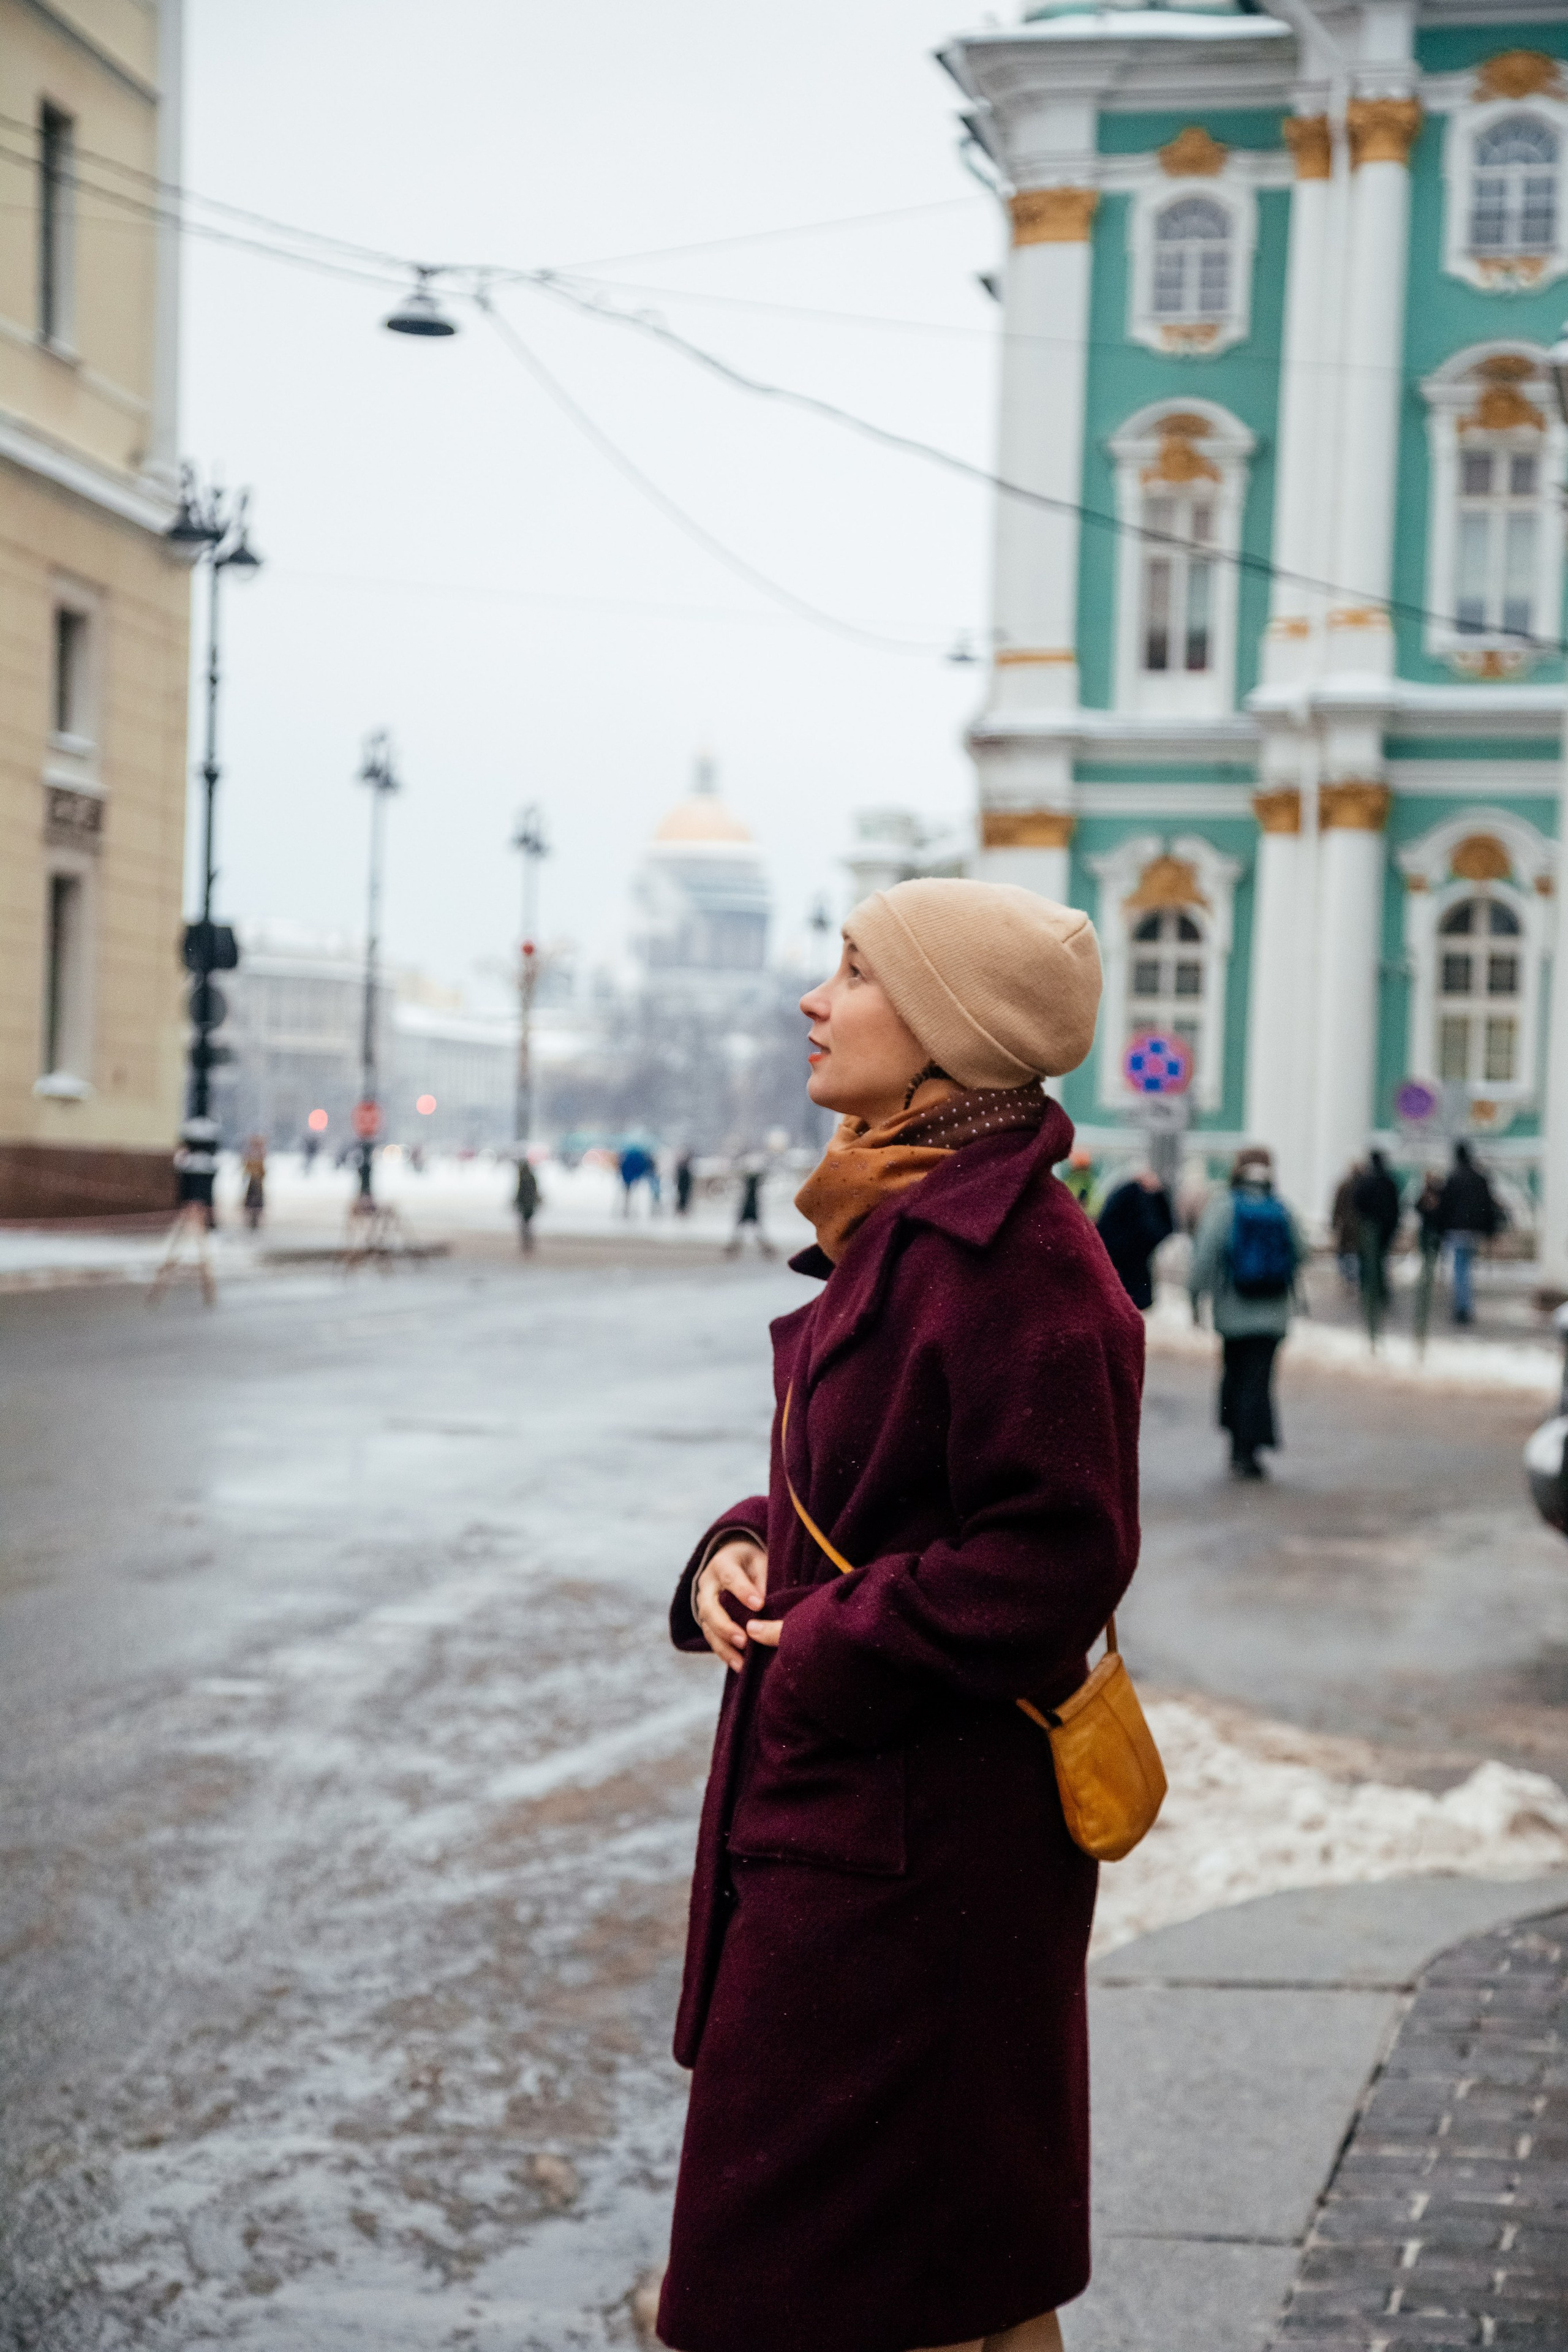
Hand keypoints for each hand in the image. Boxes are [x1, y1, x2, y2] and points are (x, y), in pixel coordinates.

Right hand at [693, 1538, 767, 1672]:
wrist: (734, 1563)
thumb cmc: (753, 1564)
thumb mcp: (761, 1562)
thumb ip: (763, 1580)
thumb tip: (764, 1607)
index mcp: (722, 1563)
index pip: (730, 1577)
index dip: (743, 1591)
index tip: (759, 1605)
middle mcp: (707, 1584)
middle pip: (710, 1606)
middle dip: (726, 1625)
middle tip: (744, 1640)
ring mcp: (704, 1603)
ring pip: (708, 1626)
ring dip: (724, 1645)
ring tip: (741, 1661)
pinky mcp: (707, 1619)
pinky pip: (711, 1638)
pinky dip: (724, 1652)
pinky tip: (738, 1664)